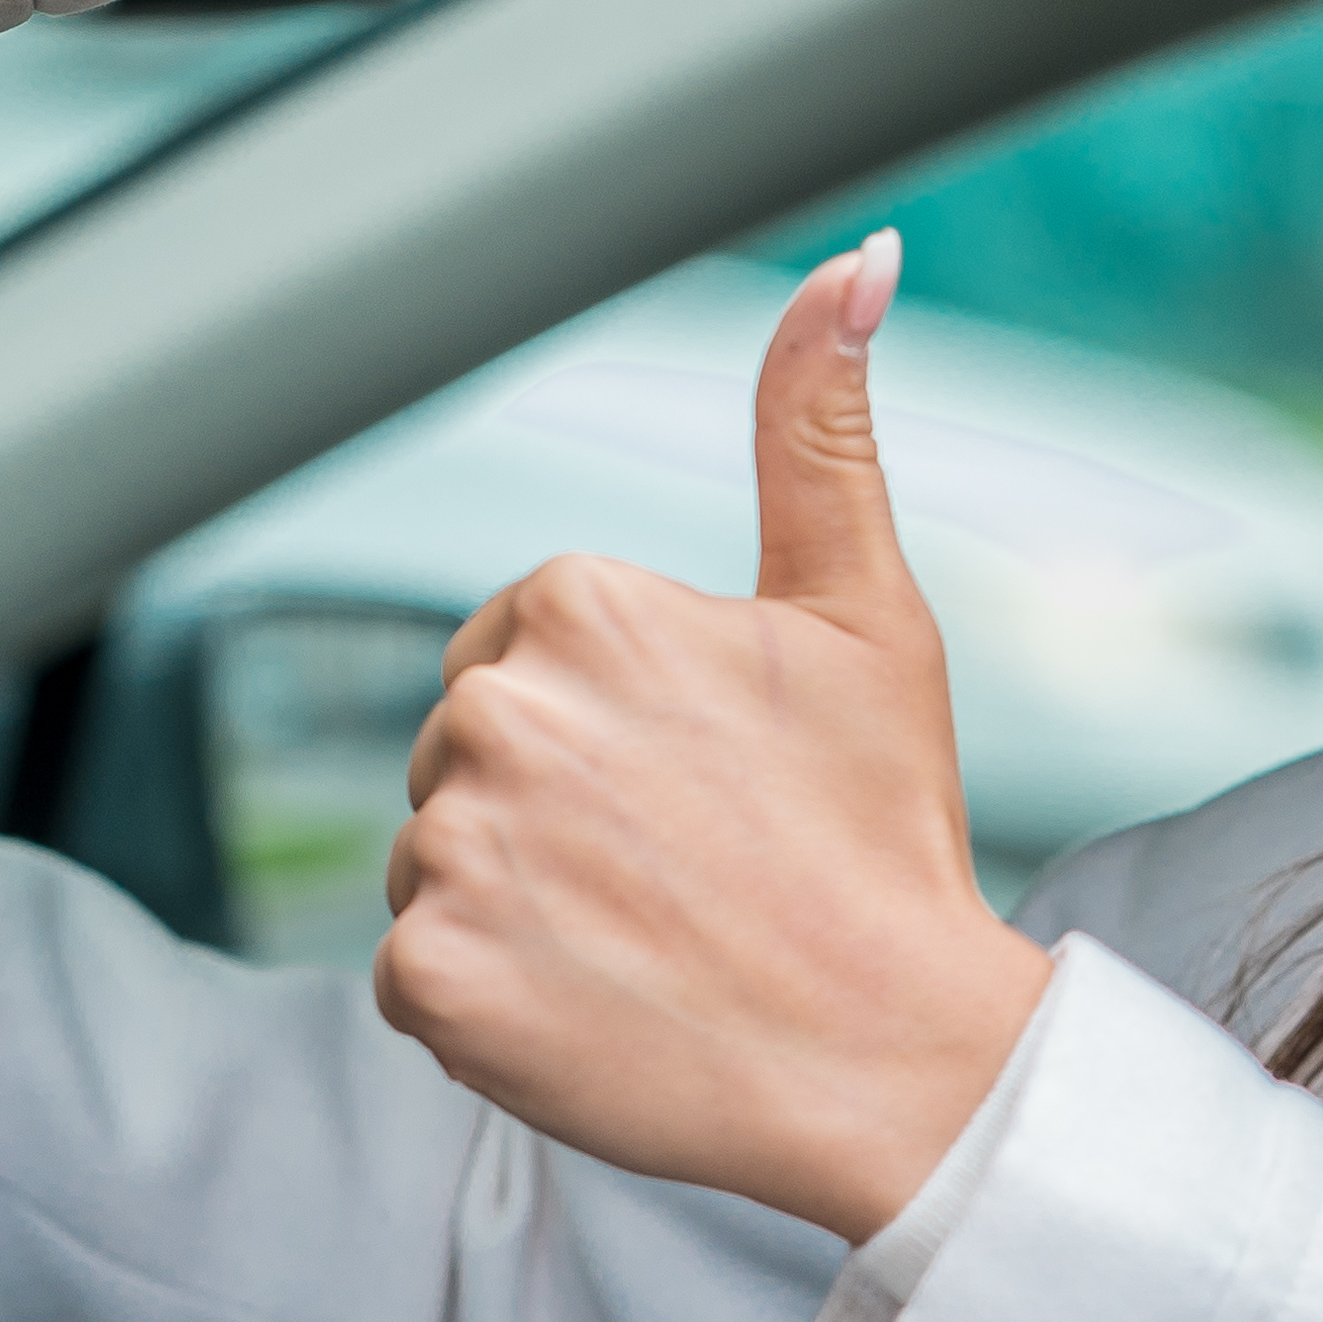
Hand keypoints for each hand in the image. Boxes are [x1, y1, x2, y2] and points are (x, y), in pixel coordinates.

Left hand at [373, 236, 1053, 1242]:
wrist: (903, 1062)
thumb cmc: (887, 836)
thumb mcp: (866, 613)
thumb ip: (820, 428)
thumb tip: (861, 258)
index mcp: (580, 604)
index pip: (519, 659)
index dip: (612, 734)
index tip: (705, 791)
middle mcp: (493, 709)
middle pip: (464, 758)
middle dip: (552, 813)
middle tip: (685, 876)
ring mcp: (451, 848)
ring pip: (437, 864)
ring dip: (519, 908)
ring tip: (649, 946)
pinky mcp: (428, 974)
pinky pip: (419, 974)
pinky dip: (494, 1004)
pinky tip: (600, 1009)